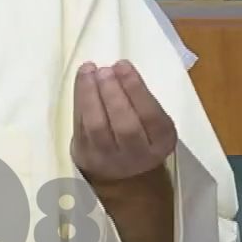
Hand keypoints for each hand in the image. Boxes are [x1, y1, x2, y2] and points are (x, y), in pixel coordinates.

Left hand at [71, 60, 175, 183]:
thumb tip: (118, 69)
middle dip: (113, 93)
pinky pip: (80, 126)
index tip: (122, 65)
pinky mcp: (85, 155)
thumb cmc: (141, 136)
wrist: (124, 175)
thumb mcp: (153, 123)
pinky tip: (83, 80)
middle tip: (105, 70)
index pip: (150, 116)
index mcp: (160, 142)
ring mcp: (108, 158)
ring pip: (97, 126)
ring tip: (89, 71)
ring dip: (91, 94)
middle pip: (125, 125)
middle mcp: (137, 155)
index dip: (136, 89)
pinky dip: (80, 100)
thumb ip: (141, 100)